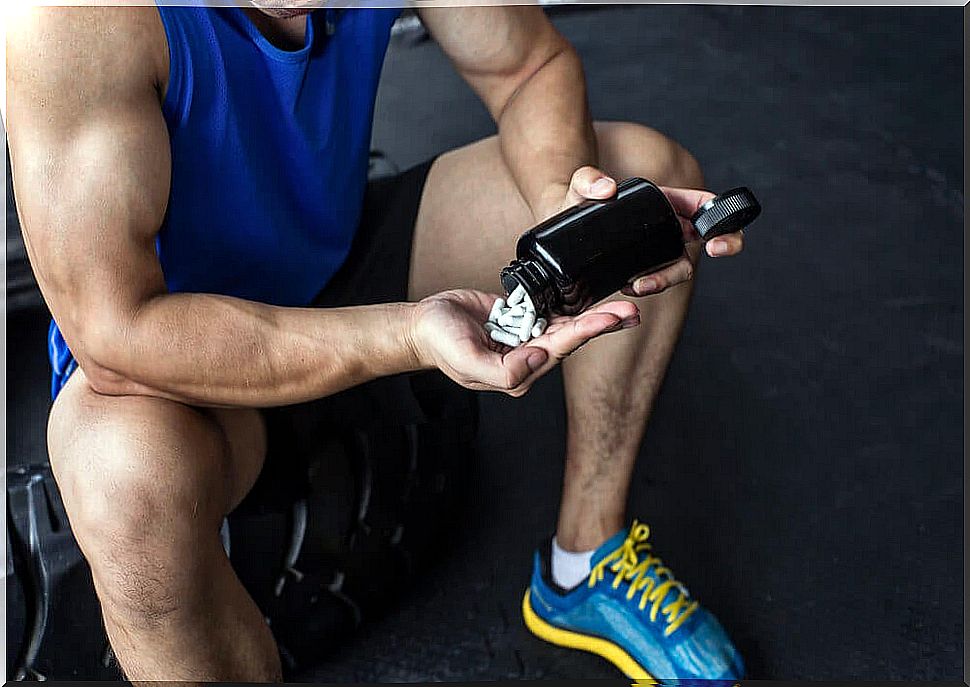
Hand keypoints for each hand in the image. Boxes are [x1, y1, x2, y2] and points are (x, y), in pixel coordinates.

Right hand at [410, 289, 639, 396]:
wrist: (423, 326)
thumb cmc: (441, 345)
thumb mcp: (466, 361)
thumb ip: (503, 371)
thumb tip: (538, 358)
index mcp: (519, 371)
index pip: (558, 349)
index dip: (585, 333)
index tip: (608, 320)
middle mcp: (529, 356)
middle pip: (572, 337)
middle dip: (602, 324)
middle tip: (631, 312)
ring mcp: (526, 336)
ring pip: (567, 324)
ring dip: (595, 315)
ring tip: (624, 307)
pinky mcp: (522, 317)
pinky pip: (551, 310)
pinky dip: (574, 304)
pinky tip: (595, 298)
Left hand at [546, 167, 746, 297]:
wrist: (558, 222)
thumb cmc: (576, 198)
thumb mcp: (580, 185)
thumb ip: (588, 179)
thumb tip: (606, 188)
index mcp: (665, 201)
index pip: (703, 204)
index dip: (723, 214)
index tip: (719, 229)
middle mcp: (667, 227)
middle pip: (708, 238)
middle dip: (724, 243)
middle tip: (713, 250)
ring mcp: (656, 250)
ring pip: (680, 267)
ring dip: (669, 277)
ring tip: (641, 283)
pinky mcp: (640, 270)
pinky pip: (655, 281)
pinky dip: (649, 285)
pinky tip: (629, 286)